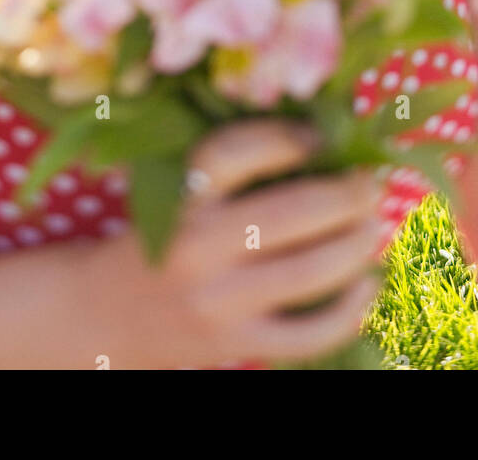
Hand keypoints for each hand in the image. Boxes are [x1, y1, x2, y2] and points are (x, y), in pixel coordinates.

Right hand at [77, 119, 384, 368]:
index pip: (235, 153)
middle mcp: (197, 247)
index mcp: (179, 198)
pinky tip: (369, 285)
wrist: (104, 314)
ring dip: (356, 245)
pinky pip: (307, 334)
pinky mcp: (234, 343)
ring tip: (373, 225)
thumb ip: (234, 169)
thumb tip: (326, 139)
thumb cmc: (159, 235)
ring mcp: (217, 302)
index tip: (320, 134)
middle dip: (345, 194)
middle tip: (367, 182)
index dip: (287, 137)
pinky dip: (350, 310)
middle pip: (289, 214)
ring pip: (308, 272)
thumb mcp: (175, 191)